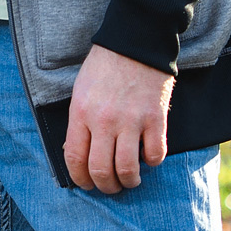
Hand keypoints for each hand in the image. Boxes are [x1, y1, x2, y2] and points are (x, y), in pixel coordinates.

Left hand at [64, 44, 174, 192]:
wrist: (134, 44)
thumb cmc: (103, 68)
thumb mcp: (80, 92)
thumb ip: (79, 122)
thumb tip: (79, 154)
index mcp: (80, 112)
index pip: (75, 158)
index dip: (80, 179)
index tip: (86, 184)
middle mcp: (104, 120)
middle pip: (101, 170)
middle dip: (106, 186)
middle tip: (111, 187)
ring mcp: (131, 121)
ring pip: (128, 169)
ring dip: (129, 181)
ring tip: (130, 179)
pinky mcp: (155, 119)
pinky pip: (154, 155)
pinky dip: (152, 162)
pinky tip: (148, 155)